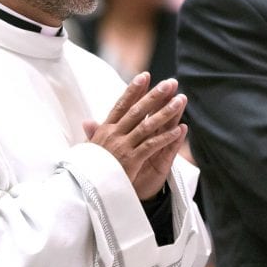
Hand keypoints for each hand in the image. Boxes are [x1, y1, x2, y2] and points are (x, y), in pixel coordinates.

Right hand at [83, 73, 187, 199]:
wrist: (86, 190)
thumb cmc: (89, 170)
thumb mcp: (89, 150)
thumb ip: (93, 134)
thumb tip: (87, 121)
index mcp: (105, 130)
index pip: (121, 105)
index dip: (133, 90)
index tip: (145, 76)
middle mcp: (114, 135)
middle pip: (138, 110)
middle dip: (155, 95)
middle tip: (170, 82)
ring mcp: (123, 147)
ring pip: (148, 125)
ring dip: (166, 112)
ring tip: (180, 100)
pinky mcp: (131, 160)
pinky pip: (152, 145)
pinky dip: (166, 137)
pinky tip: (179, 129)